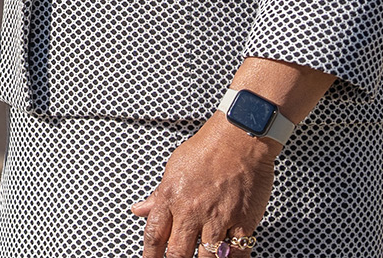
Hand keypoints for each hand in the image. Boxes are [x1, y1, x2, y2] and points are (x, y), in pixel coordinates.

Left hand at [130, 116, 275, 257]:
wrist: (239, 137)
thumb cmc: (207, 148)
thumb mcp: (174, 167)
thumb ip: (158, 194)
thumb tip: (139, 210)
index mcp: (171, 196)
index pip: (154, 235)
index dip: (150, 256)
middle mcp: (192, 210)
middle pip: (178, 253)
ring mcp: (217, 218)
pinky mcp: (243, 222)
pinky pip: (237, 254)